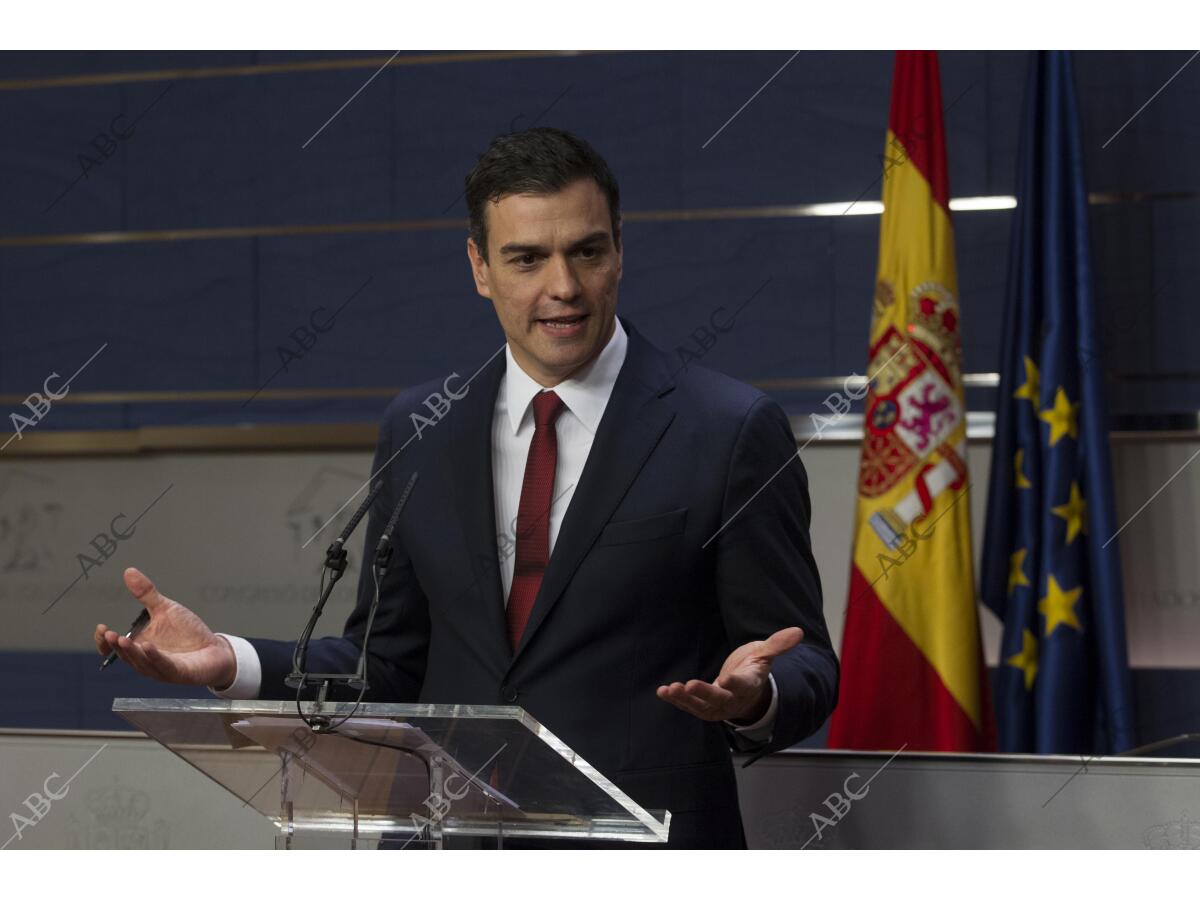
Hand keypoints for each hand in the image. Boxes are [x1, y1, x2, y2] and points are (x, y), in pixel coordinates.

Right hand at [94, 567, 236, 689]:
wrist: (214, 648)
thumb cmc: (187, 632)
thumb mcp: (165, 609)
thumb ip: (146, 594)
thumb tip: (129, 571)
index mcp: (139, 646)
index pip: (114, 649)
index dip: (104, 642)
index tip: (102, 628)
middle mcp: (146, 660)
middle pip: (127, 656)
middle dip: (117, 646)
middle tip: (109, 634)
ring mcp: (161, 669)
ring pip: (142, 663)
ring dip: (132, 653)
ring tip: (123, 639)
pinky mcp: (178, 673)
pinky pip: (164, 666)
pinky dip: (155, 658)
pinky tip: (149, 646)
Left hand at [655, 626, 802, 723]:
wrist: (746, 691)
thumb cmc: (754, 668)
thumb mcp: (765, 654)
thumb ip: (778, 644)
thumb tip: (799, 631)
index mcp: (750, 684)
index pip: (743, 685)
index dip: (735, 684)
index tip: (726, 680)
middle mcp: (733, 698)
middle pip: (718, 699)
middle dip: (703, 693)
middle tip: (688, 685)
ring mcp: (717, 706)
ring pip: (700, 706)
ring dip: (684, 699)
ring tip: (671, 689)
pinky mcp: (703, 707)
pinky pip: (689, 705)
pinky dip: (676, 699)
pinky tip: (663, 691)